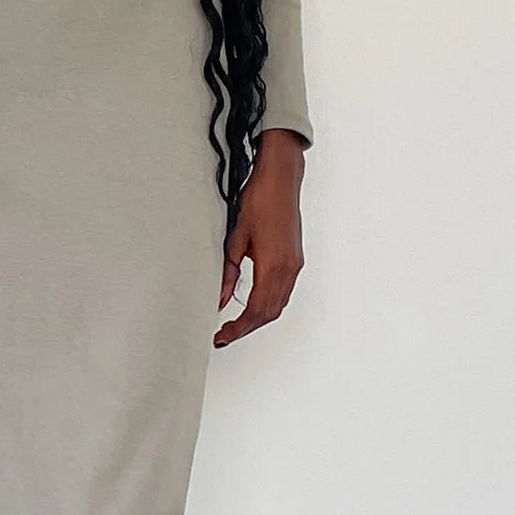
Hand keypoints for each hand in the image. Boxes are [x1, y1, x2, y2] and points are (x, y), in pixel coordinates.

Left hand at [214, 129, 306, 347]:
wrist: (281, 178)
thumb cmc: (260, 199)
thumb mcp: (236, 237)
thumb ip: (228, 272)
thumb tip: (220, 298)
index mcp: (273, 265)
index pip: (257, 311)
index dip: (239, 328)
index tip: (222, 336)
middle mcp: (288, 268)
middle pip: (269, 313)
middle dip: (247, 327)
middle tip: (224, 335)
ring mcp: (294, 264)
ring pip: (277, 304)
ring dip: (257, 318)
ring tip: (235, 323)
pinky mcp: (294, 259)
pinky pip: (282, 291)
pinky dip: (267, 304)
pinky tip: (251, 304)